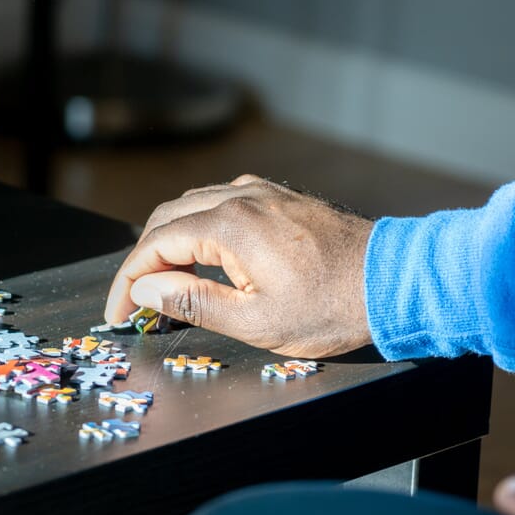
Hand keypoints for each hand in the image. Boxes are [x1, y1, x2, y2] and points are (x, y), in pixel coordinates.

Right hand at [104, 174, 373, 357]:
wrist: (396, 281)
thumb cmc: (331, 308)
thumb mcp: (255, 321)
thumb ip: (192, 303)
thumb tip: (146, 291)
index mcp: (229, 225)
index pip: (154, 246)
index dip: (128, 281)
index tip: (118, 311)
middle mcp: (240, 197)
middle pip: (166, 219)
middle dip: (142, 260)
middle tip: (135, 300)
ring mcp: (261, 192)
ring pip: (191, 206)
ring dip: (168, 240)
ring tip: (164, 280)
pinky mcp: (279, 197)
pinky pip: (220, 202)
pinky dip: (197, 227)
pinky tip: (202, 254)